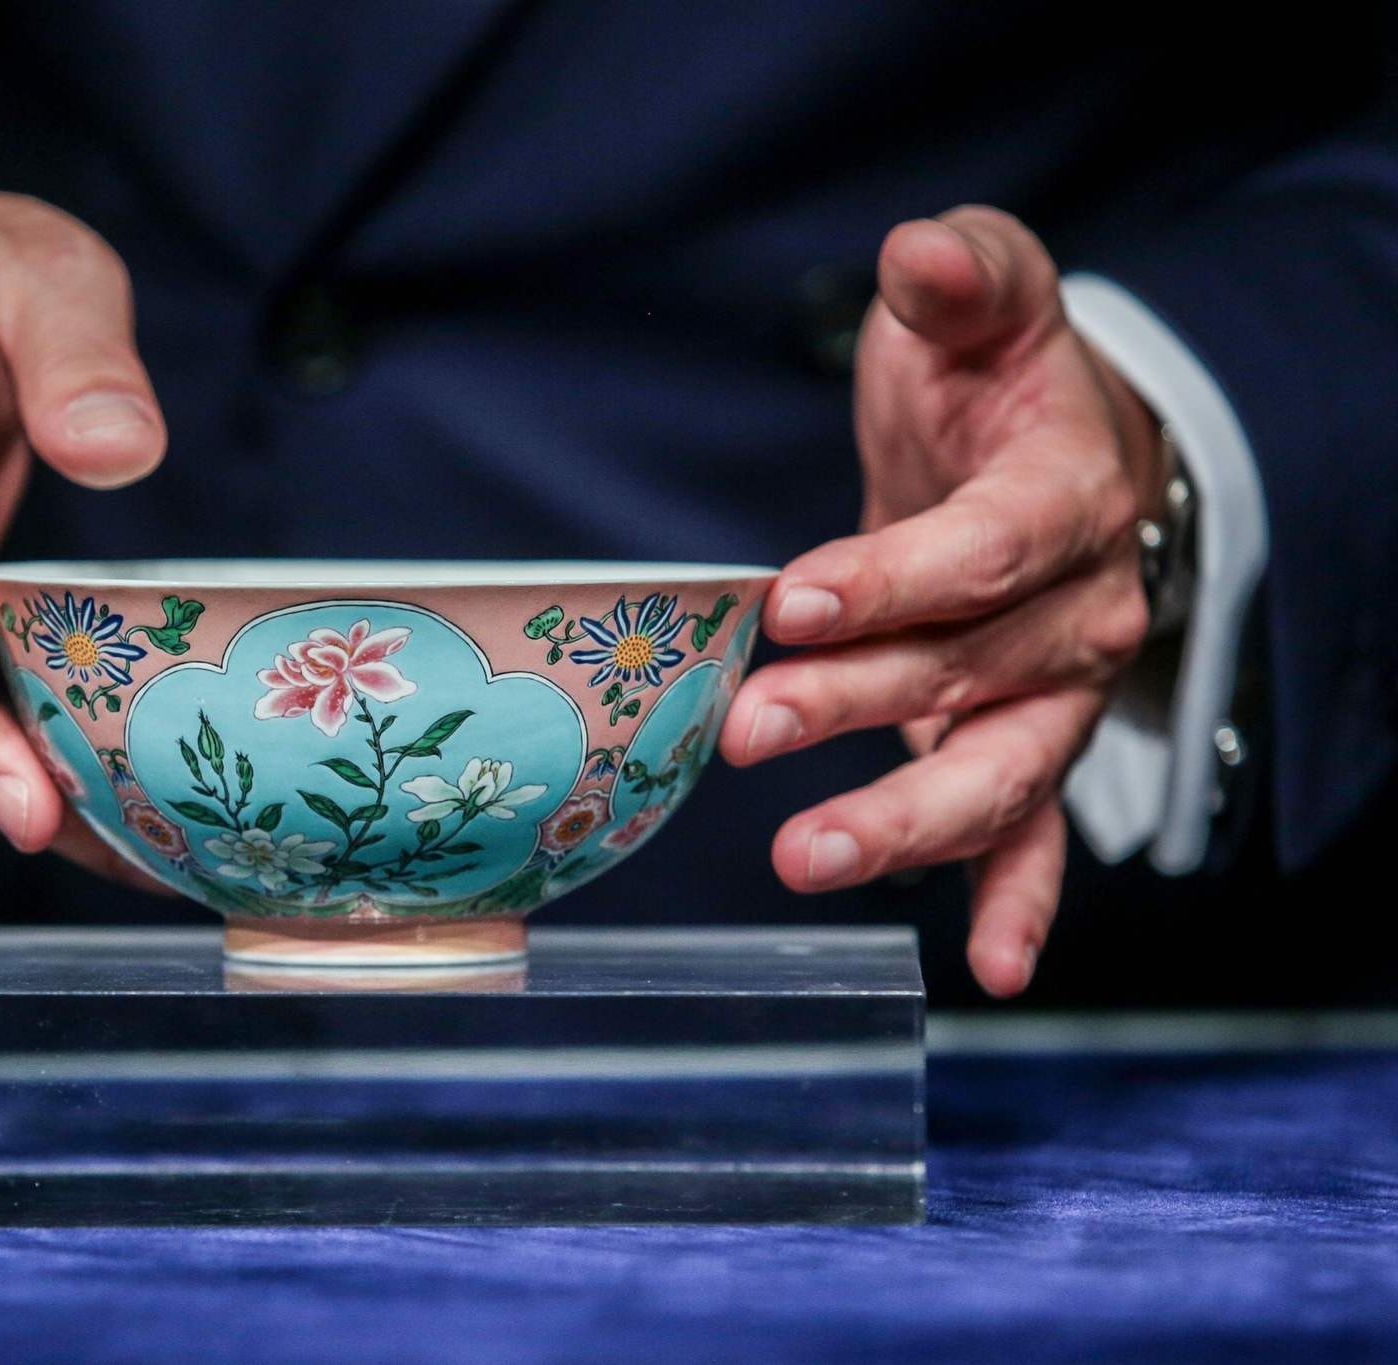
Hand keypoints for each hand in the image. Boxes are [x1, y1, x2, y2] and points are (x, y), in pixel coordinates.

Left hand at [719, 206, 1163, 996]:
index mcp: (1068, 497)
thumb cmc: (999, 383)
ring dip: (906, 820)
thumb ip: (963, 278)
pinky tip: (990, 967)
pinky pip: (1036, 834)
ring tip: (808, 857)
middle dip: (860, 705)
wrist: (1050, 450)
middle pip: (972, 670)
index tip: (795, 598)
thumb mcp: (984, 301)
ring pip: (997, 769)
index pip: (985, 551)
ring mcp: (1054, 693)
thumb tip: (921, 251)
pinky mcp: (1023, 741)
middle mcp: (1079, 612)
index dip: (894, 577)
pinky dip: (1018, 900)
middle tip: (749, 728)